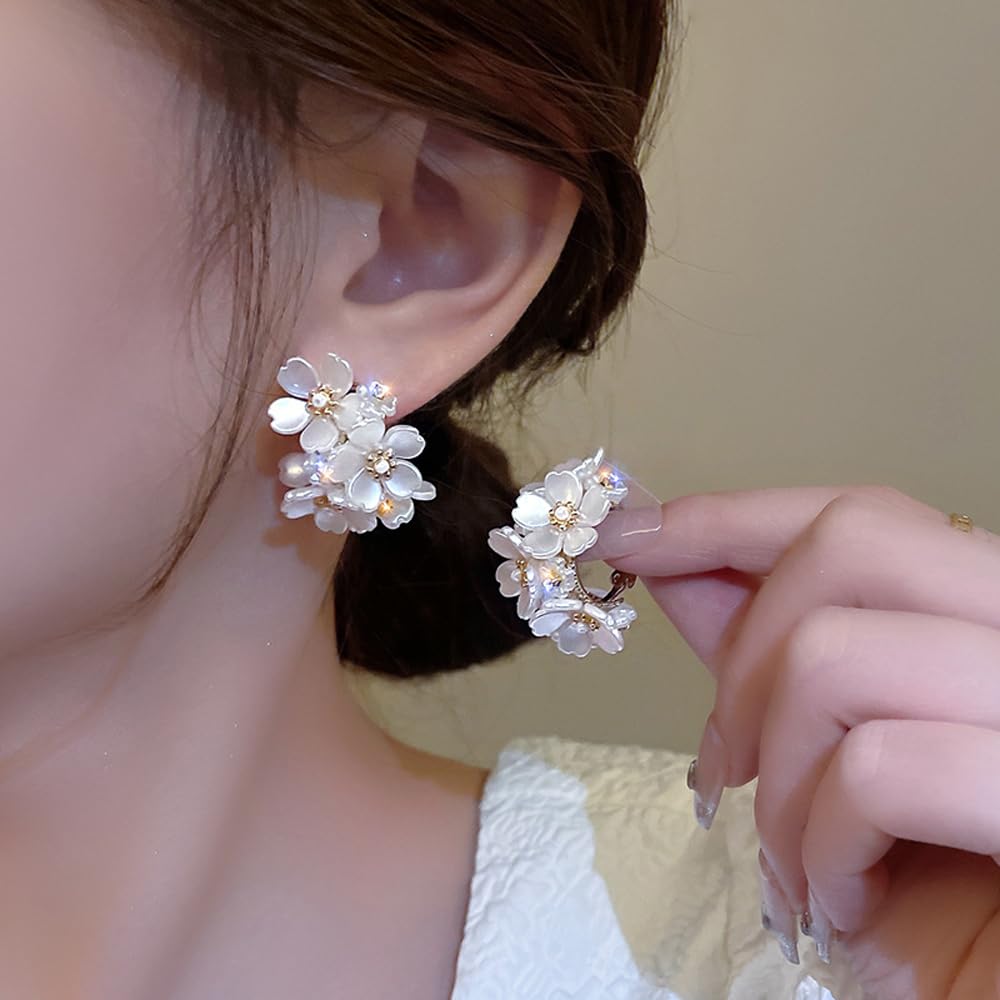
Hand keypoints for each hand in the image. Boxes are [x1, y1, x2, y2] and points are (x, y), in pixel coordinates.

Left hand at [592, 485, 999, 999]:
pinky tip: (842, 897)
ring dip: (777, 776)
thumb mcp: (833, 752)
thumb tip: (677, 567)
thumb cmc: (929, 893)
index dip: (731, 518)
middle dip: (746, 654)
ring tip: (795, 856)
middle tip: (727, 764)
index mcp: (993, 618)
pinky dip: (824, 845)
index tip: (630, 535)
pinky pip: (878, 769)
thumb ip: (771, 649)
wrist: (990, 998)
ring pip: (838, 655)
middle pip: (852, 545)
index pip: (866, 514)